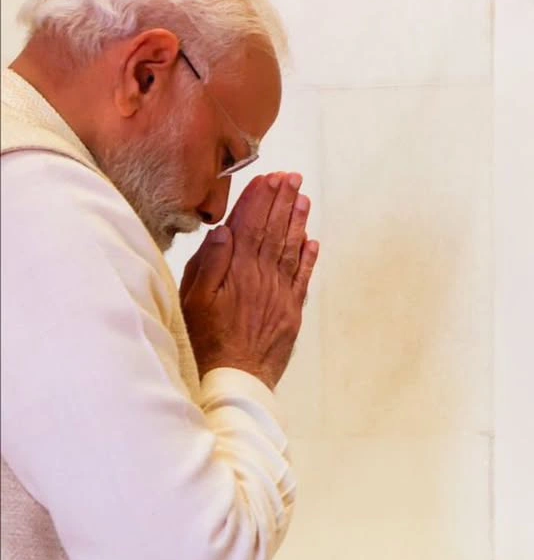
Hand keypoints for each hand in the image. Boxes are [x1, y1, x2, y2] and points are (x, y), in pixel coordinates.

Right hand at [181, 173, 318, 389]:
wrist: (234, 381)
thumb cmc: (205, 342)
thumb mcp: (194, 301)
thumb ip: (209, 263)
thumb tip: (224, 230)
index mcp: (237, 272)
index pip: (250, 225)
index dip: (259, 200)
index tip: (268, 178)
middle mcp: (263, 278)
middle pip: (274, 232)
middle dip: (282, 202)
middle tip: (292, 178)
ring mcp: (280, 295)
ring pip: (291, 250)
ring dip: (297, 222)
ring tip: (302, 198)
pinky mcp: (291, 313)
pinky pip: (303, 279)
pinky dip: (308, 258)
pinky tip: (312, 241)